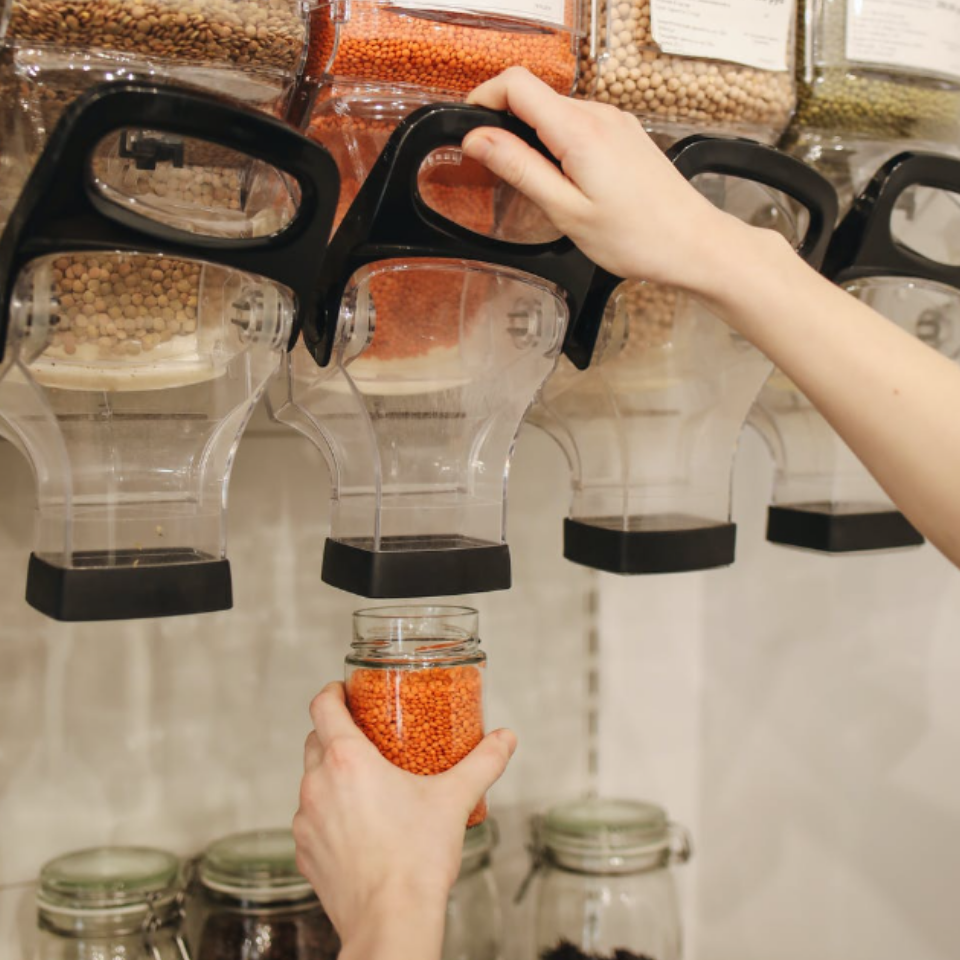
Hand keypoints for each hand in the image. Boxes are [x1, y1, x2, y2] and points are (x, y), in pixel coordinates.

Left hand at [292, 682, 516, 957]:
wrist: (391, 921)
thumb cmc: (417, 860)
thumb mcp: (455, 800)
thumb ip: (483, 763)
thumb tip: (506, 739)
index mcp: (348, 761)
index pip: (323, 707)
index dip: (332, 692)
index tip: (345, 690)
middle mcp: (318, 785)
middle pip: (315, 740)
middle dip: (336, 733)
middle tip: (366, 736)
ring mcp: (305, 821)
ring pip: (311, 781)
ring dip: (331, 776)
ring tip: (366, 785)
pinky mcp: (304, 853)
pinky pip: (310, 820)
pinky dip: (328, 814)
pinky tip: (357, 826)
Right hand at [462, 66, 759, 292]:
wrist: (693, 243)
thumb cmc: (636, 237)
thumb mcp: (566, 211)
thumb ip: (519, 169)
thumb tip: (478, 140)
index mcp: (580, 130)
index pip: (516, 84)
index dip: (484, 100)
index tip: (470, 131)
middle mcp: (600, 114)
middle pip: (535, 96)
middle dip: (507, 126)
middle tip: (499, 171)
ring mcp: (616, 121)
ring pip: (556, 112)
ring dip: (535, 138)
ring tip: (538, 185)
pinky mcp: (625, 133)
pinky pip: (579, 125)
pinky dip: (560, 144)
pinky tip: (568, 182)